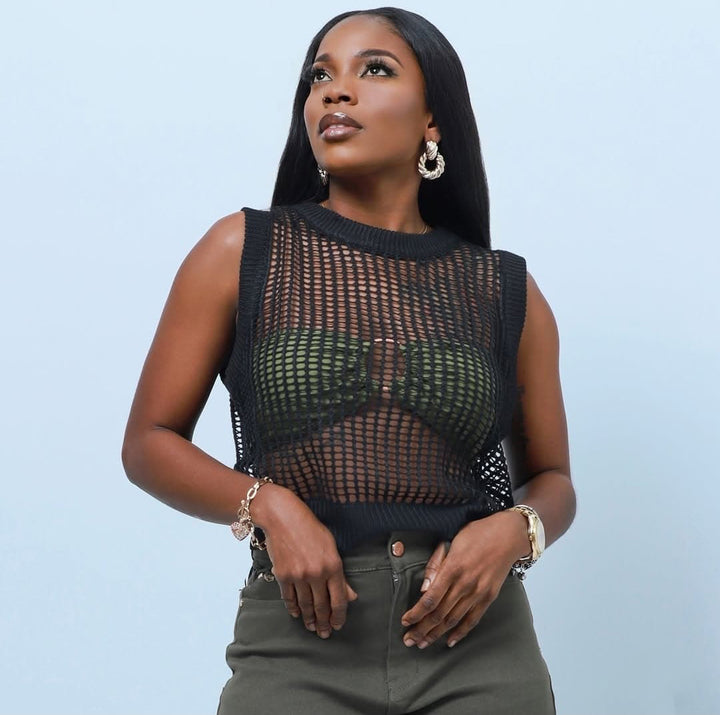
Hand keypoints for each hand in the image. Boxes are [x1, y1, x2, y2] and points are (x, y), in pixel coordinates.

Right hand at [253, 485, 358, 638]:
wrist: (283, 517)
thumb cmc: (310, 528)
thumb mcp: (331, 546)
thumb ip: (340, 574)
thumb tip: (351, 596)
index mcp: (333, 565)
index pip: (339, 599)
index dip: (339, 616)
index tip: (338, 625)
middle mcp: (317, 573)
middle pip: (322, 606)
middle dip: (324, 622)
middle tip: (325, 634)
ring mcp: (299, 576)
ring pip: (306, 605)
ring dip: (309, 619)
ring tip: (312, 627)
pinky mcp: (283, 575)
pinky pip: (289, 598)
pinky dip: (294, 608)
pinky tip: (297, 614)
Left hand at [400, 511, 527, 648]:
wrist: (508, 535)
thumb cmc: (477, 534)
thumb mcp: (451, 541)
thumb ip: (436, 565)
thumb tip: (424, 589)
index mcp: (453, 568)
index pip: (430, 598)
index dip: (416, 613)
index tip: (405, 621)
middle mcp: (465, 584)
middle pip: (439, 614)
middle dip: (421, 629)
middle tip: (409, 640)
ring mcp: (478, 592)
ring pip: (454, 620)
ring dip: (436, 634)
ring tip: (423, 644)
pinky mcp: (489, 597)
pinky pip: (473, 619)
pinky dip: (460, 632)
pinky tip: (449, 641)